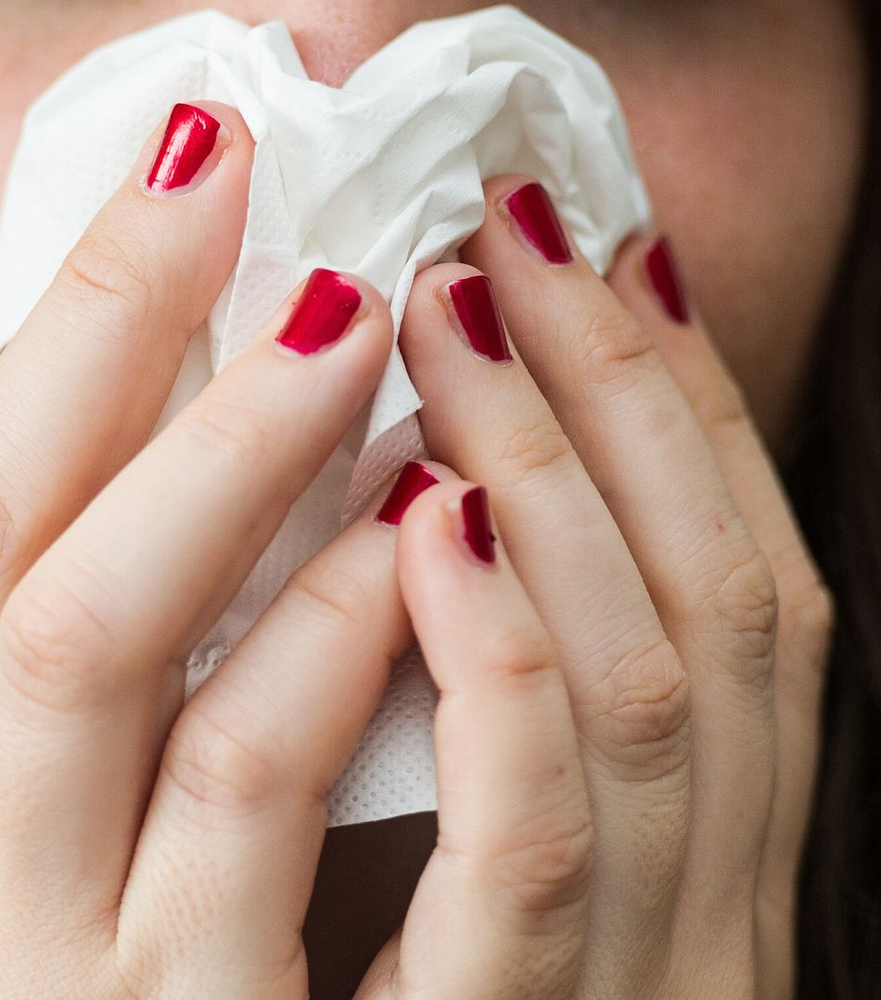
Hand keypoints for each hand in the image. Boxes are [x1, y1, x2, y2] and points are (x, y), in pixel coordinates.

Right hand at [0, 101, 421, 997]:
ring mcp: (24, 958)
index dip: (48, 334)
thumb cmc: (118, 993)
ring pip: (96, 639)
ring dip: (228, 451)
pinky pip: (244, 796)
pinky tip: (416, 525)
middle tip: (232, 181)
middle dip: (106, 334)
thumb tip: (179, 407)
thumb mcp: (57, 818)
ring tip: (346, 310)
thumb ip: (102, 640)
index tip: (162, 184)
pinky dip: (324, 634)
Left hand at [350, 177, 832, 998]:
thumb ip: (490, 665)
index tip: (590, 243)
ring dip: (555, 475)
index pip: (732, 568)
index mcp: (705, 828)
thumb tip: (441, 458)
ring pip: (646, 691)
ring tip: (445, 308)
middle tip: (502, 229)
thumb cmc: (420, 987)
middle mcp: (711, 892)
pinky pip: (538, 854)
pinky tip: (438, 522)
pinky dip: (506, 671)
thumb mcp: (489, 807)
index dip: (674, 395)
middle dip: (611, 390)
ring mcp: (632, 973)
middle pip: (708, 594)